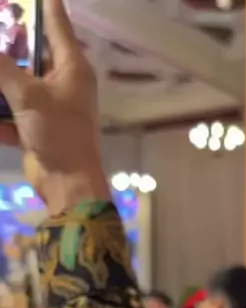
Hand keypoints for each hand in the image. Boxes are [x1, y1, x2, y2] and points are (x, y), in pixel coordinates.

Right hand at [0, 0, 109, 213]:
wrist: (68, 184)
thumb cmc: (58, 134)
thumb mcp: (27, 95)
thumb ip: (2, 68)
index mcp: (71, 65)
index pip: (56, 20)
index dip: (42, 1)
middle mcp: (63, 80)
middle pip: (31, 50)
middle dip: (8, 42)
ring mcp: (50, 105)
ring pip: (18, 81)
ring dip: (1, 80)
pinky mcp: (38, 127)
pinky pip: (12, 110)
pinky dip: (1, 112)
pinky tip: (0, 116)